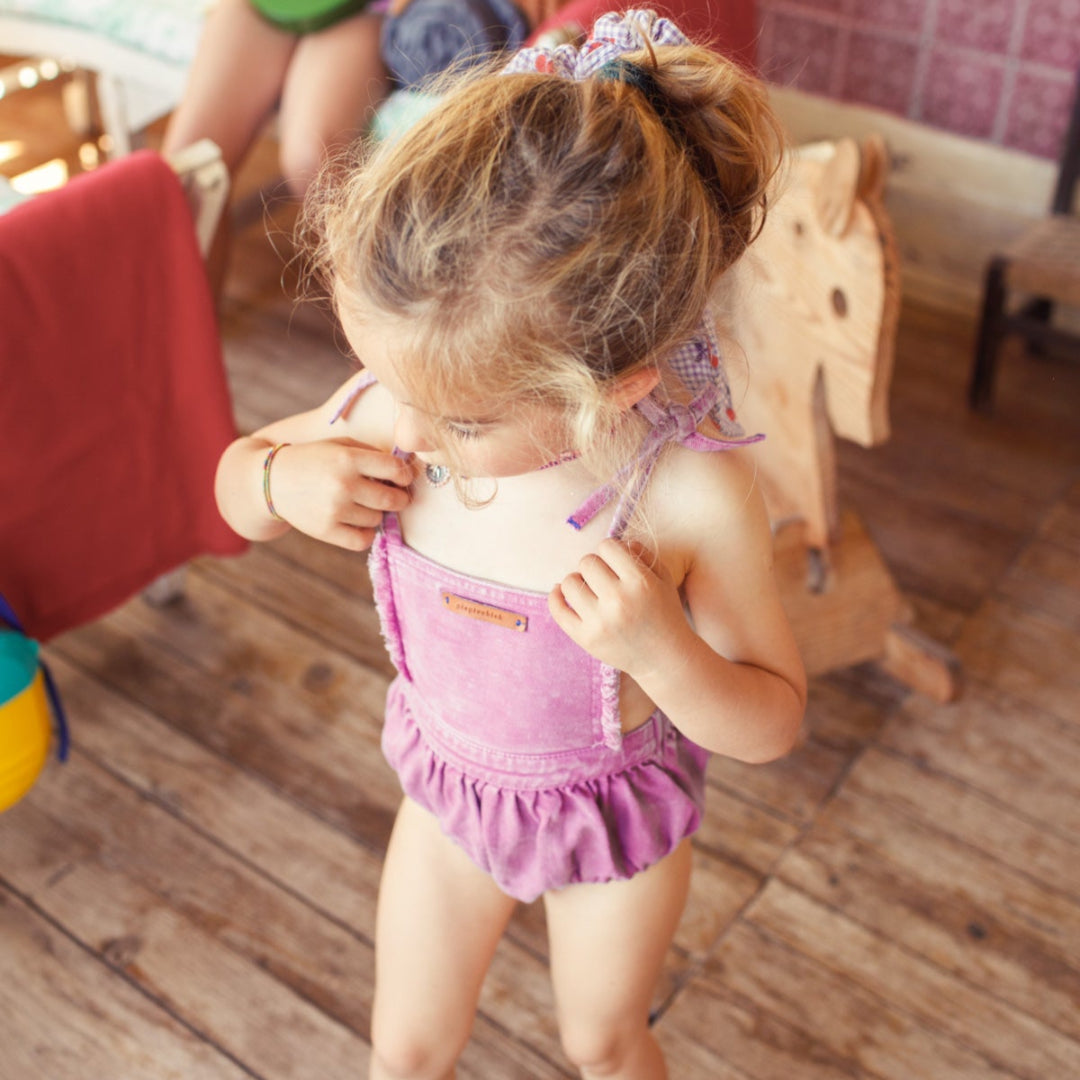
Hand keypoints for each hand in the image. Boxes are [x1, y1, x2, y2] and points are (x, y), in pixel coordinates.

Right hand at [268, 438, 412, 550]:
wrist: (272, 481)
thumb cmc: (314, 460)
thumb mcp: (340, 445)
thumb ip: (372, 454)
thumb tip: (406, 471)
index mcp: (347, 458)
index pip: (395, 469)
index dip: (405, 475)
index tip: (402, 478)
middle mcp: (342, 484)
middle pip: (392, 499)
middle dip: (400, 499)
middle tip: (396, 497)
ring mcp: (334, 509)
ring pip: (377, 519)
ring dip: (377, 513)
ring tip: (364, 505)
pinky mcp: (326, 530)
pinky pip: (362, 540)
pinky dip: (365, 533)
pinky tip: (359, 522)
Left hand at [548, 538, 690, 675]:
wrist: (664, 659)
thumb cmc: (665, 614)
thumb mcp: (664, 579)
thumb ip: (643, 554)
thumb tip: (617, 543)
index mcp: (639, 582)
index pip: (607, 546)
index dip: (610, 550)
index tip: (615, 562)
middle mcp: (618, 600)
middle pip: (587, 563)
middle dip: (595, 566)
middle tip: (604, 579)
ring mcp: (599, 621)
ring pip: (569, 582)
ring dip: (577, 581)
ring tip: (589, 589)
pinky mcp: (585, 638)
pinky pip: (557, 609)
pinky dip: (556, 596)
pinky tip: (563, 593)